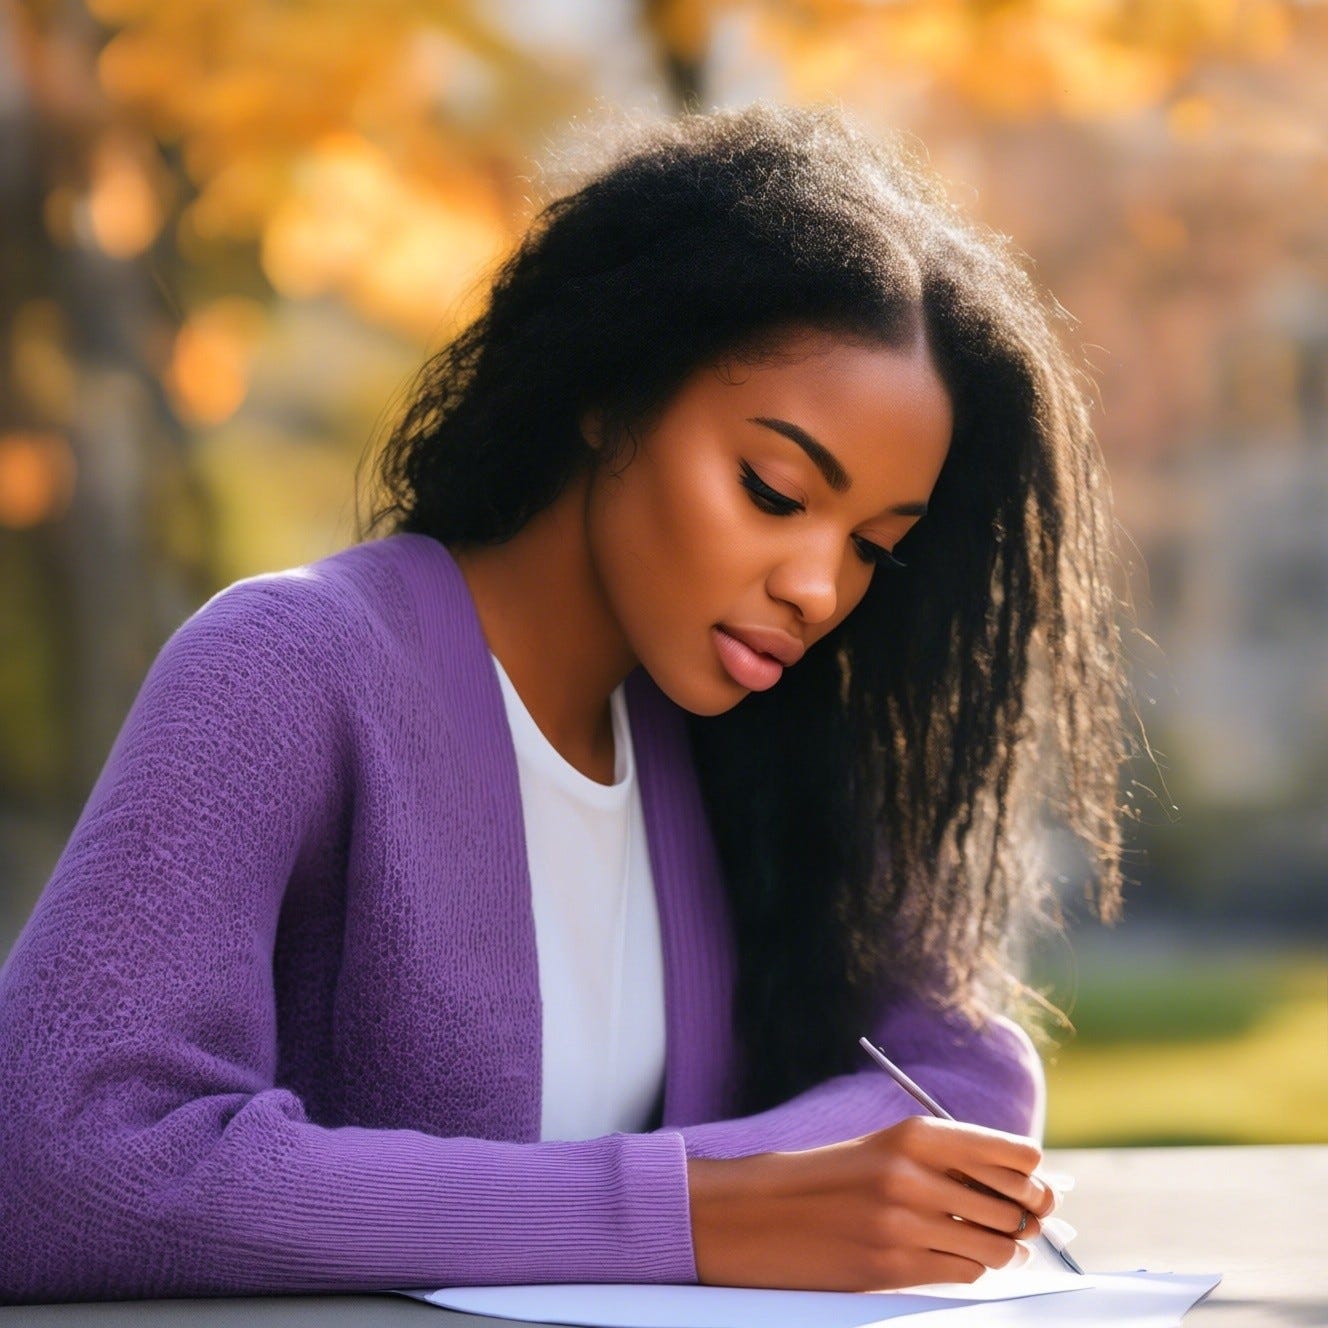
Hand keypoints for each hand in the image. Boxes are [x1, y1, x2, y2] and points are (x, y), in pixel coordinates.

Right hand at [687, 1115, 1056, 1290]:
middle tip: (1025, 1219)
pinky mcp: (892, 1267)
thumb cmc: (826, 1178)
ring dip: (1003, 1248)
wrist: (757, 1213)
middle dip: (1027, 1216)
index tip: (1034, 1183)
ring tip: (991, 1242)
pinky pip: (964, 1273)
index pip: (1012, 1154)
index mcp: (913, 1134)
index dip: (1033, 1174)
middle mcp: (913, 1175)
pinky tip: (955, 1257)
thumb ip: (944, 1159)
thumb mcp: (884, 1149)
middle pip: (1013, 1204)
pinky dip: (971, 1268)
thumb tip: (1020, 1185)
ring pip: (996, 1245)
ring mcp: (902, 1224)